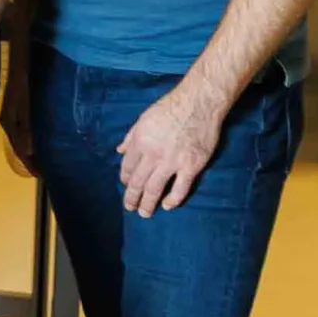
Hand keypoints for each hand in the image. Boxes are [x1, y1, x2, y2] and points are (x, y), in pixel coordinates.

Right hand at [0, 59, 35, 177]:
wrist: (20, 56)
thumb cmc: (24, 79)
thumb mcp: (25, 104)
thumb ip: (25, 126)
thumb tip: (28, 151)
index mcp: (9, 121)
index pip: (19, 149)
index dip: (30, 163)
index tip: (40, 176)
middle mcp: (9, 119)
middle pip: (19, 145)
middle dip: (30, 159)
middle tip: (44, 172)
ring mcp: (13, 112)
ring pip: (21, 137)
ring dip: (31, 149)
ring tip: (43, 159)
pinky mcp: (19, 105)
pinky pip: (24, 127)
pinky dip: (31, 137)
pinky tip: (40, 137)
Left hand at [117, 85, 222, 216]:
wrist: (198, 103)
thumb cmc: (170, 108)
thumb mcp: (143, 119)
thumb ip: (130, 137)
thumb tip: (119, 150)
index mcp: (140, 141)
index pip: (128, 167)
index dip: (125, 179)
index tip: (126, 186)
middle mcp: (153, 154)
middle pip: (138, 181)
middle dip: (132, 197)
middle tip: (130, 208)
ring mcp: (172, 161)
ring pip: (155, 188)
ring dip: (148, 203)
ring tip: (144, 213)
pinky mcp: (192, 166)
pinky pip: (180, 188)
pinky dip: (173, 200)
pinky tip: (167, 205)